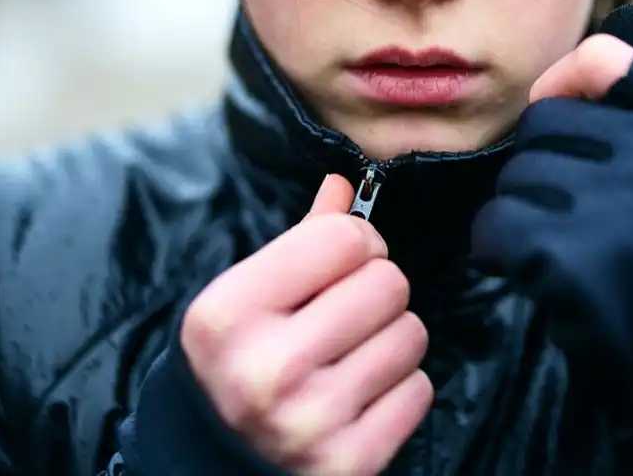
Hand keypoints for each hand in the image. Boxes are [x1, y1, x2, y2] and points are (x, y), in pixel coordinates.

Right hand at [182, 175, 432, 475]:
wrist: (213, 460)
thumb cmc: (239, 360)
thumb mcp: (247, 296)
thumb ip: (300, 238)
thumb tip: (345, 183)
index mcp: (230, 314)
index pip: (344, 238)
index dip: (355, 241)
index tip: (343, 260)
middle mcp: (266, 370)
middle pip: (388, 282)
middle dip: (376, 290)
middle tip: (347, 312)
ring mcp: (310, 423)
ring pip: (413, 333)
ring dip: (391, 337)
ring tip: (352, 354)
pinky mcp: (349, 462)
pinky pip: (419, 389)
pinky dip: (400, 386)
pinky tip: (361, 394)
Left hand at [470, 7, 632, 441]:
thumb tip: (613, 33)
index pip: (609, 59)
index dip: (565, 81)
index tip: (552, 109)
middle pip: (548, 124)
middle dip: (540, 166)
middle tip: (559, 210)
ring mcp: (625, 209)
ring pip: (518, 174)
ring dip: (519, 210)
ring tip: (551, 245)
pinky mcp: (578, 260)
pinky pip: (498, 225)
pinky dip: (499, 249)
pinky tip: (528, 271)